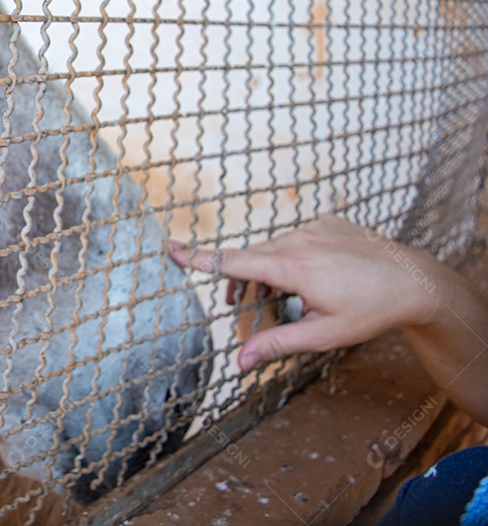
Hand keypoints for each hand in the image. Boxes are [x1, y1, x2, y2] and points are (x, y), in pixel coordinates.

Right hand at [167, 215, 452, 370]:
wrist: (415, 282)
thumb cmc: (370, 311)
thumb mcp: (322, 335)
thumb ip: (276, 344)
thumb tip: (241, 363)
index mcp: (292, 267)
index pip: (233, 262)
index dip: (199, 259)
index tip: (169, 249)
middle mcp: (298, 240)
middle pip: (251, 259)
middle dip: (242, 282)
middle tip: (243, 306)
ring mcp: (313, 227)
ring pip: (271, 248)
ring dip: (266, 271)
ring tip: (280, 297)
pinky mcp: (326, 222)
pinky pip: (294, 238)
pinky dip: (290, 256)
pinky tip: (315, 276)